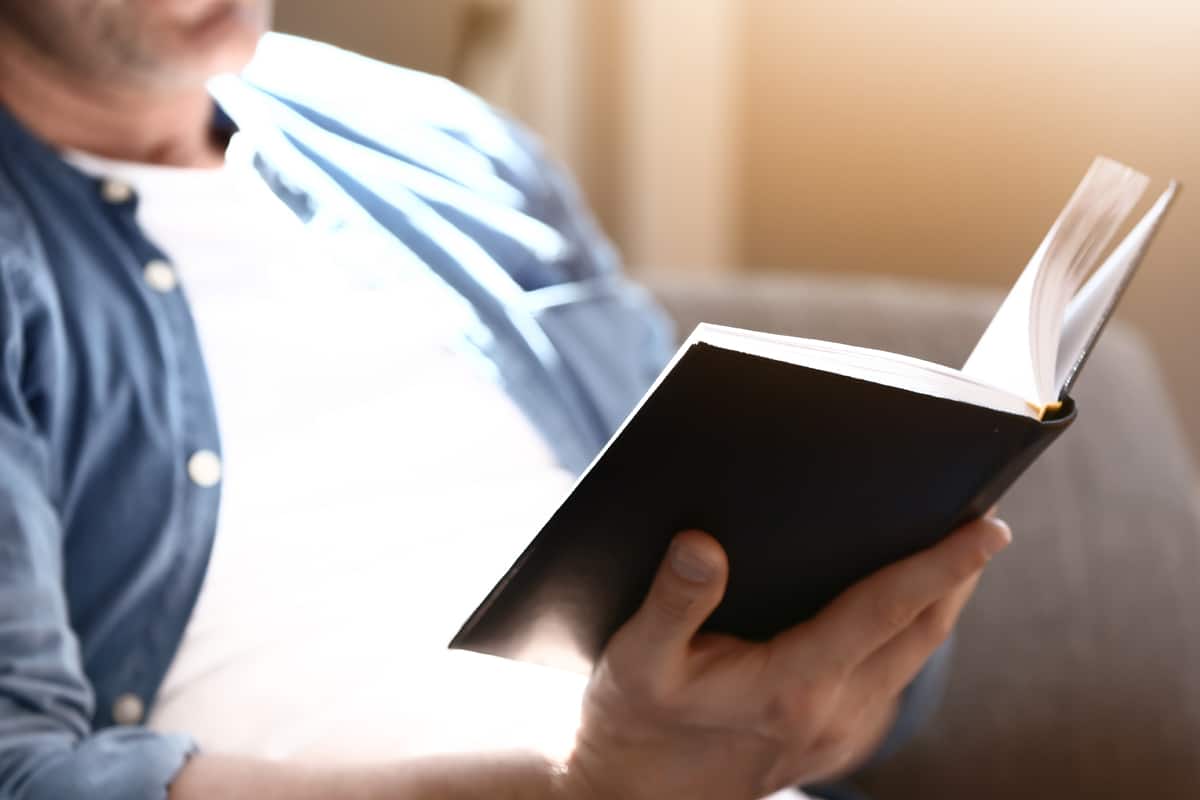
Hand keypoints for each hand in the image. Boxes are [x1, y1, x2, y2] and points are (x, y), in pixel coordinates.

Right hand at [562, 517, 1010, 799]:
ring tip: (956, 547)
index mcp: (791, 687)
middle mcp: (831, 715)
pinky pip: (892, 678)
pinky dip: (911, 633)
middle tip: (984, 513)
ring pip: (913, 657)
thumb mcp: (637, 658)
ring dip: (942, 603)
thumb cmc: (635, 721)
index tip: (990, 528)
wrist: (633, 795)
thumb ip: (674, 601)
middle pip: (921, 632)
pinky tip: (901, 601)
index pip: (885, 612)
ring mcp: (840, 734)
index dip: (941, 566)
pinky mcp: (836, 741)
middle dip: (960, 574)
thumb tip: (701, 543)